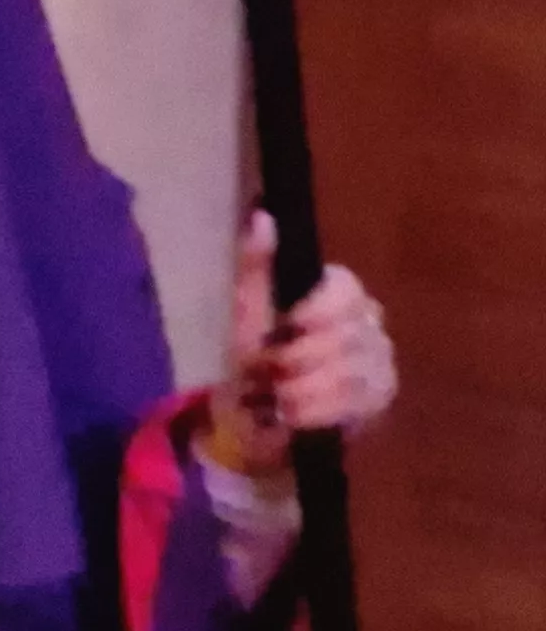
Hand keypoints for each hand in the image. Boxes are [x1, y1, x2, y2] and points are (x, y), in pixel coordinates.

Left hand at [209, 211, 397, 480]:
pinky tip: (295, 415)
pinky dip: (317, 412)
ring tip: (275, 395)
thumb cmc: (256, 355)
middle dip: (297, 358)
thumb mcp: (248, 310)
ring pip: (351, 373)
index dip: (319, 308)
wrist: (261, 414)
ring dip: (302, 388)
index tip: (288, 325)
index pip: (347, 287)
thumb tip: (262, 216)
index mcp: (341, 293)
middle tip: (267, 370)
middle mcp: (371, 324)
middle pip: (347, 335)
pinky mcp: (382, 401)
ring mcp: (382, 363)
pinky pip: (356, 405)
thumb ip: (256, 264)